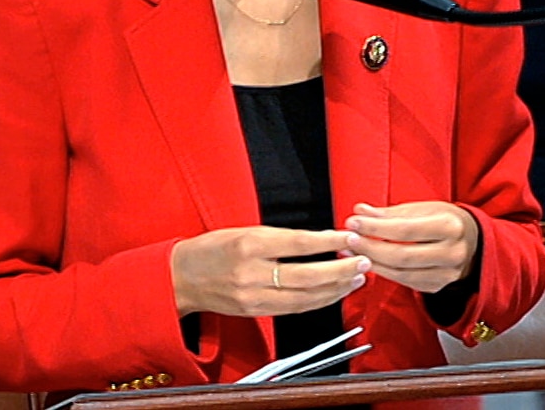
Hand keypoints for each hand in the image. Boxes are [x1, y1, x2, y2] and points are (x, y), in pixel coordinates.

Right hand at [171, 226, 369, 317]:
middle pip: (307, 276)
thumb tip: (321, 240)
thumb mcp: (245, 231)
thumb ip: (281, 238)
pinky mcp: (255, 312)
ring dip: (335, 289)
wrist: (182, 276)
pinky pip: (294, 308)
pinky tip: (333, 292)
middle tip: (363, 262)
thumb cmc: (213, 248)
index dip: (329, 242)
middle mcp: (252, 273)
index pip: (299, 244)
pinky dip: (318, 301)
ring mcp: (253, 296)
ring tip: (355, 278)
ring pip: (305, 297)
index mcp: (250, 244)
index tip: (350, 238)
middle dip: (340, 270)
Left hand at [342, 202, 477, 293]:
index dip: (375, 228)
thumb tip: (361, 211)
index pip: (404, 230)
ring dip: (371, 262)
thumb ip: (391, 213)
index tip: (353, 222)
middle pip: (401, 255)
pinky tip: (369, 263)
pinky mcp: (437, 286)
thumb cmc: (447, 221)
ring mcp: (446, 274)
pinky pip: (404, 282)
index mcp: (449, 226)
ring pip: (400, 273)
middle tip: (348, 240)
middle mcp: (451, 252)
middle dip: (369, 248)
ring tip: (352, 251)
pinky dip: (384, 272)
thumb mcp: (424, 208)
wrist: (474, 242)